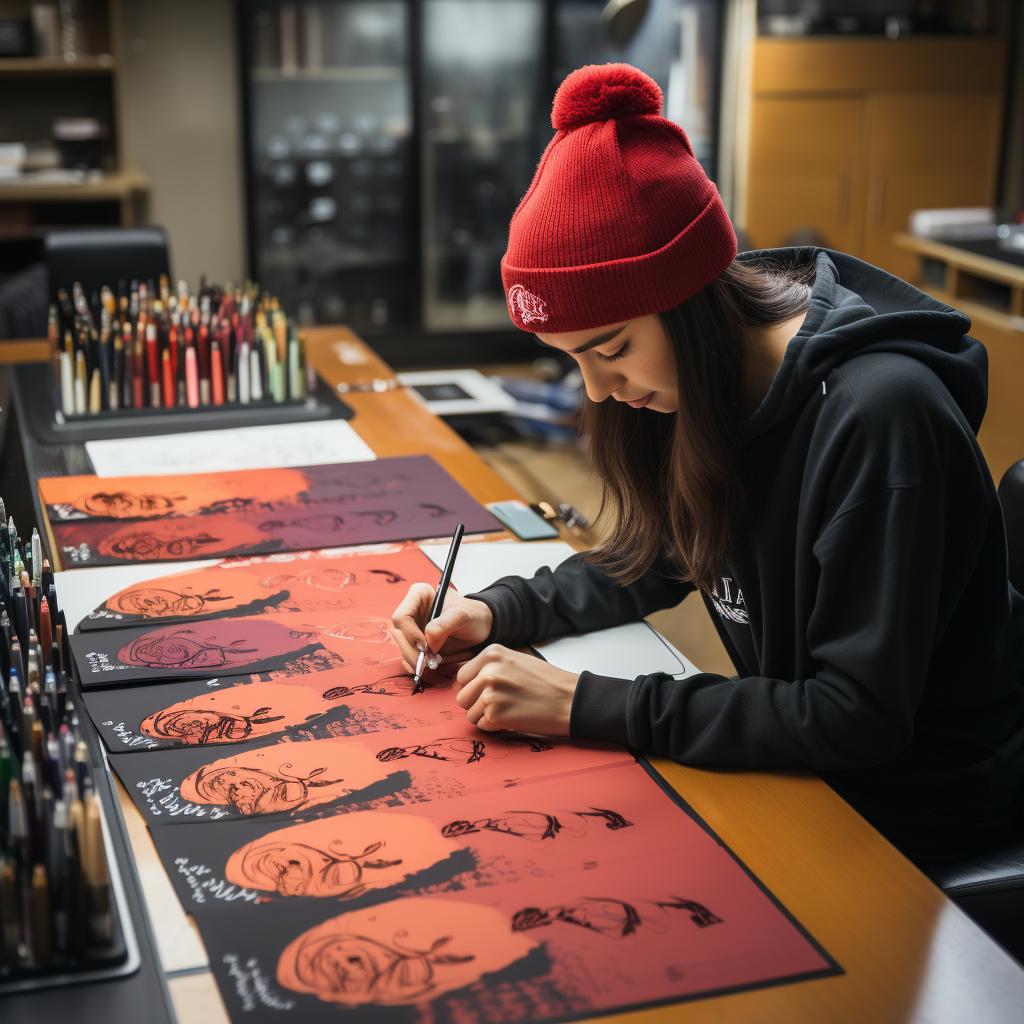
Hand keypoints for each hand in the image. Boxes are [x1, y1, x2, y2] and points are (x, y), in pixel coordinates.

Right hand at [390, 584, 492, 671]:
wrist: (479, 626)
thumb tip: (427, 642)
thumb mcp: (461, 616)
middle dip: (411, 651)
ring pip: (402, 647)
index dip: (410, 634)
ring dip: (413, 659)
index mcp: (418, 595)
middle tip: (428, 663)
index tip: (426, 646)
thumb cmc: (472, 615)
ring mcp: (412, 626)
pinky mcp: (416, 641)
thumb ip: (442, 626)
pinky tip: (428, 666)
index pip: (401, 616)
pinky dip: (416, 664)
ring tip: (431, 664)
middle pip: (399, 634)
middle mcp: (412, 609)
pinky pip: (408, 655)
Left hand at [455, 644, 578, 735]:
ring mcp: (490, 693)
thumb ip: (490, 666)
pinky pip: (482, 726)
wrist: (569, 699)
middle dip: (477, 704)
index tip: (492, 690)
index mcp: (492, 653)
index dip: (475, 687)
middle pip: (462, 696)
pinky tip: (513, 718)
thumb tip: (465, 680)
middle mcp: (488, 671)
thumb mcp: (515, 660)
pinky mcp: (495, 714)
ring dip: (486, 717)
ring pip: (469, 713)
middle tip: (501, 703)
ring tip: (509, 710)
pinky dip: (495, 726)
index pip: (462, 676)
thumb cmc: (546, 682)